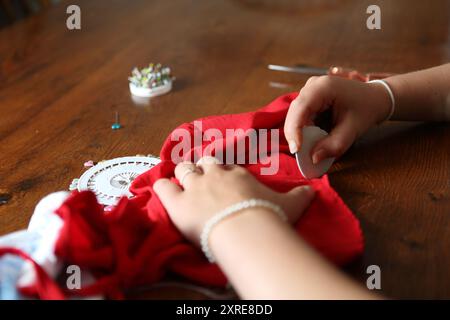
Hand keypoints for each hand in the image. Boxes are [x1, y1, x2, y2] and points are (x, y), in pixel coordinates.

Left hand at [153, 157, 314, 244]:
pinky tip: (163, 190)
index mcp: (238, 175)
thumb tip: (313, 190)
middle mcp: (214, 176)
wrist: (247, 230)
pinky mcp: (177, 202)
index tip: (226, 179)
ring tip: (184, 181)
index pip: (228, 166)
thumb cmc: (269, 215)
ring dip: (183, 174)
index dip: (225, 172)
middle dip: (203, 169)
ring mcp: (194, 187)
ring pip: (184, 170)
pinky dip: (162, 187)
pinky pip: (162, 187)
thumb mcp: (291, 204)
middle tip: (204, 179)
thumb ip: (301, 195)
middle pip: (204, 163)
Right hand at [284, 76, 391, 163]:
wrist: (375, 98)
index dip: (294, 130)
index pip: (300, 109)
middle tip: (302, 155)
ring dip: (301, 134)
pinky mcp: (309, 100)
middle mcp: (312, 86)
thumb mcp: (353, 129)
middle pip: (294, 113)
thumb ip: (334, 145)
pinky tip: (316, 138)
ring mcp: (309, 92)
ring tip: (311, 147)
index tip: (296, 150)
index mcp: (323, 87)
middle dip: (296, 135)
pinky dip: (306, 131)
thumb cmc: (367, 109)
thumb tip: (313, 158)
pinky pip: (301, 118)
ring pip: (295, 117)